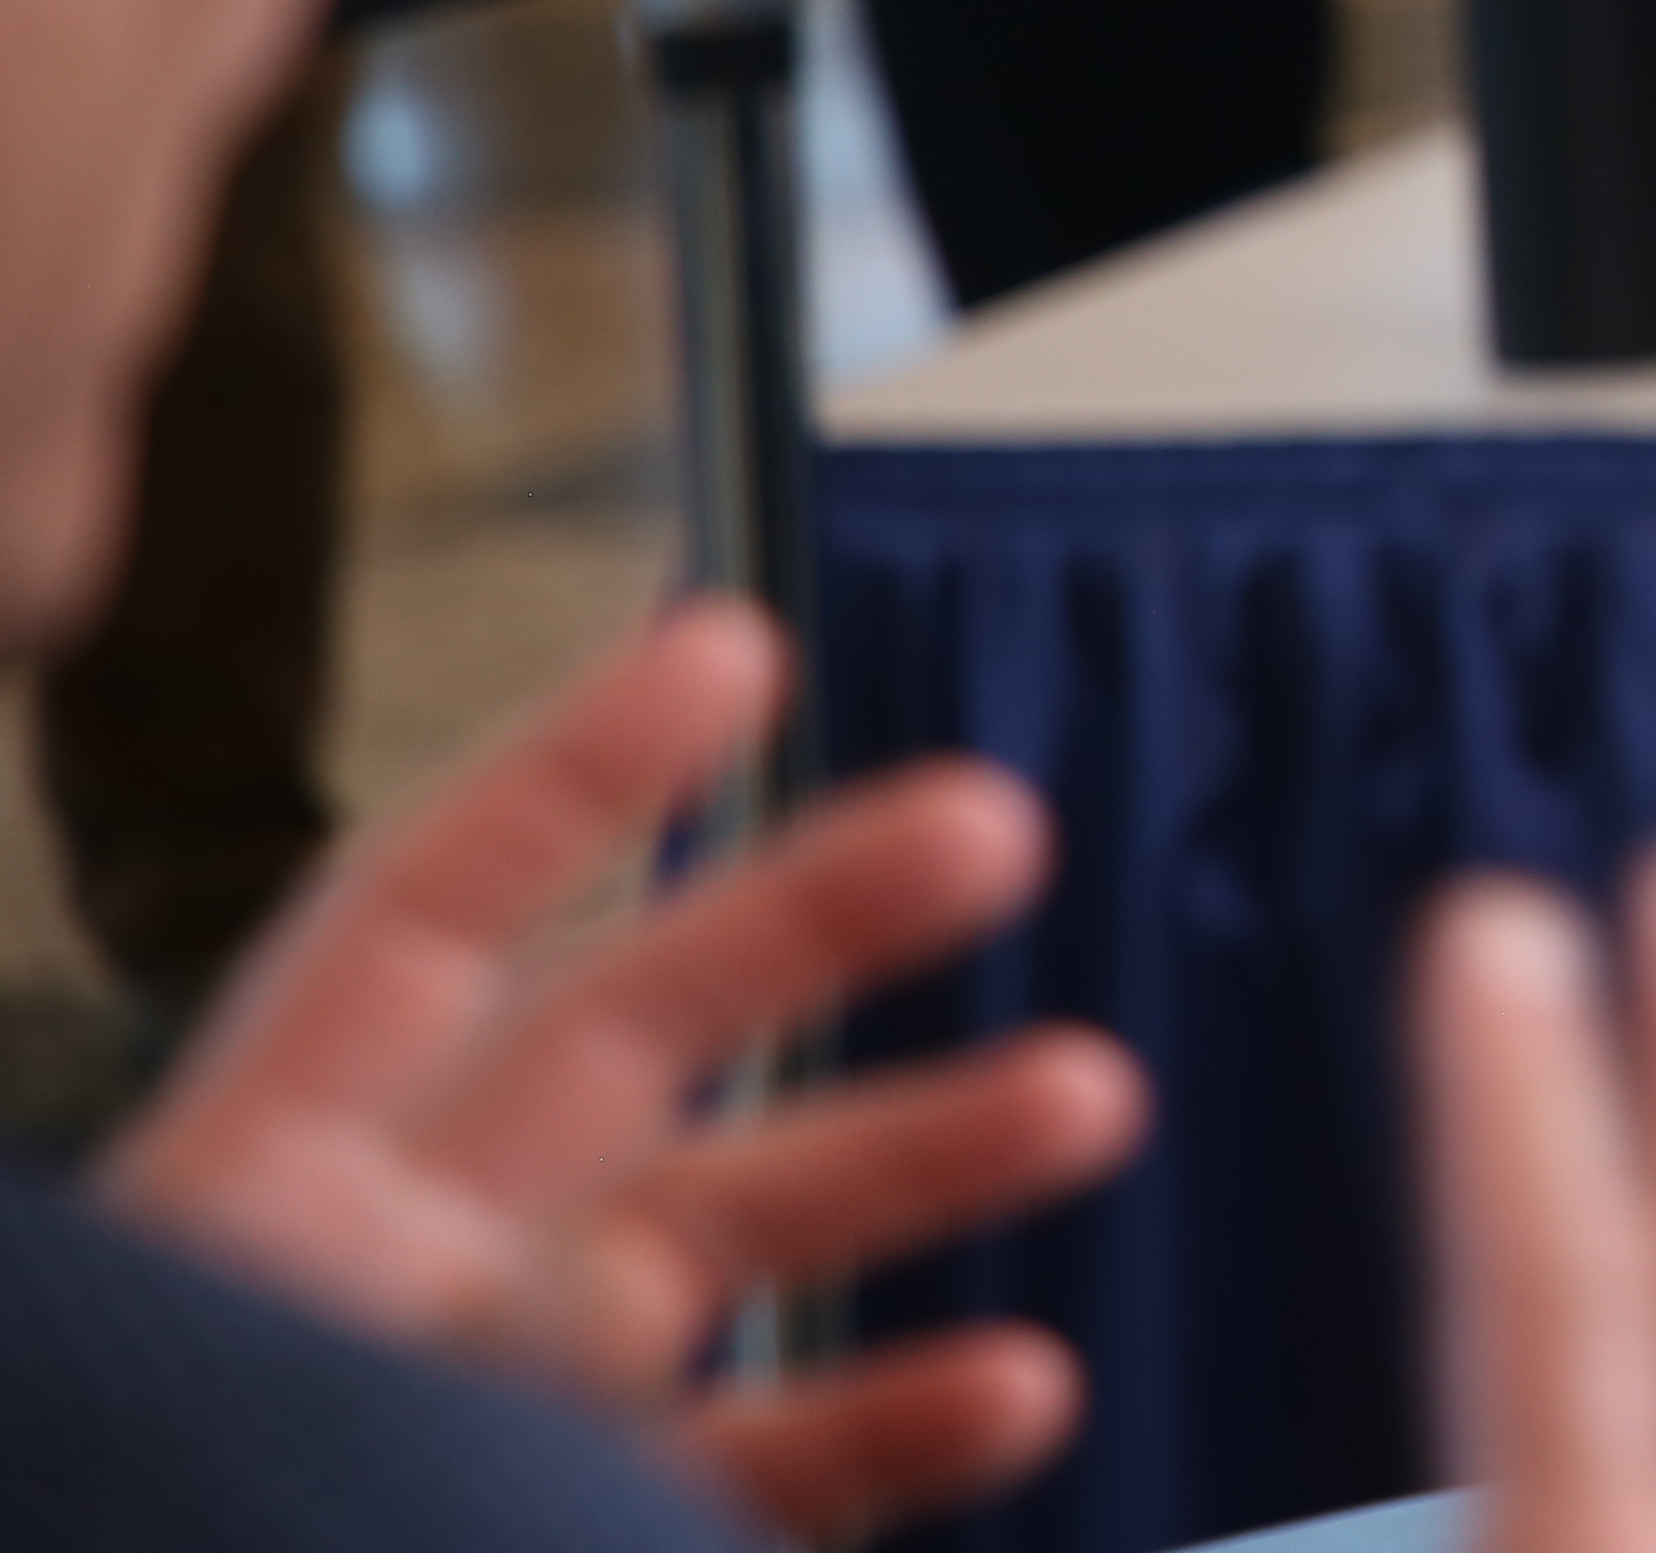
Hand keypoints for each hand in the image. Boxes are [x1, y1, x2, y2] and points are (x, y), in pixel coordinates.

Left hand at [99, 596, 1148, 1536]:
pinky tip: (1013, 1386)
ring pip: (736, 1232)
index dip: (578, 775)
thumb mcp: (160, 1362)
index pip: (424, 923)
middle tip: (991, 822)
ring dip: (917, 1152)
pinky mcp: (575, 1523)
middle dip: (819, 909)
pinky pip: (760, 1456)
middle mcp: (393, 1264)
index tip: (736, 652)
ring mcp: (496, 1402)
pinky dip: (894, 1418)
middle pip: (630, 1029)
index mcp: (250, 1190)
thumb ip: (345, 1262)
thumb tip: (595, 1266)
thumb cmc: (104, 1492)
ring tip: (1091, 1095)